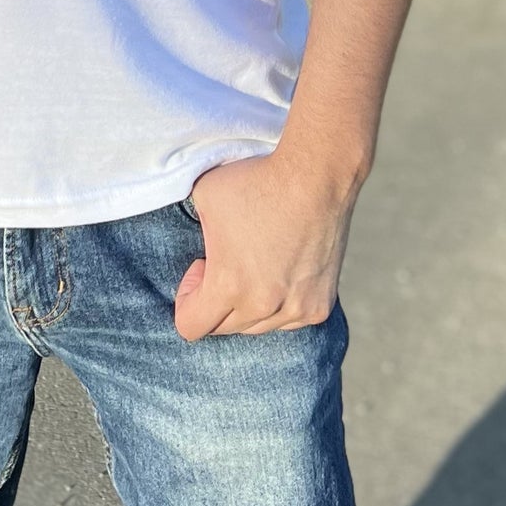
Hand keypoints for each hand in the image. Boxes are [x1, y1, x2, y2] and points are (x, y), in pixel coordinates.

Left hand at [173, 145, 361, 341]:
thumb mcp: (204, 197)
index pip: (190, 327)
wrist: (316, 177)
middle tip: (225, 260)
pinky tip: (280, 271)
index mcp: (229, 285)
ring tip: (254, 263)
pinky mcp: (318, 307)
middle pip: (223, 328)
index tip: (200, 267)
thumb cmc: (257, 182)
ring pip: (257, 327)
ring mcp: (295, 310)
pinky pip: (287, 320)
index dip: (187, 298)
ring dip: (247, 304)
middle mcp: (263, 306)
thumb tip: (192, 244)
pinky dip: (278, 305)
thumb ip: (191, 231)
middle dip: (215, 300)